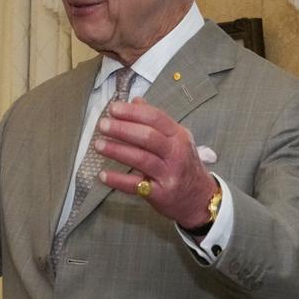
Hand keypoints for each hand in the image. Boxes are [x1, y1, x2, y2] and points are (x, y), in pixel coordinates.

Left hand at [93, 97, 215, 228]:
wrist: (200, 198)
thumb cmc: (183, 165)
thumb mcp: (176, 140)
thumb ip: (155, 121)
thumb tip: (135, 101)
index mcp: (178, 136)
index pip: (156, 118)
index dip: (133, 112)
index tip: (113, 108)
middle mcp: (176, 153)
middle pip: (148, 137)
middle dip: (123, 129)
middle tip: (103, 125)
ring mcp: (169, 174)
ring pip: (141, 159)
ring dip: (118, 151)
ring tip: (98, 145)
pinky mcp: (161, 194)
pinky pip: (136, 185)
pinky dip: (118, 180)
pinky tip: (102, 174)